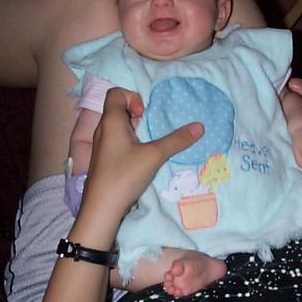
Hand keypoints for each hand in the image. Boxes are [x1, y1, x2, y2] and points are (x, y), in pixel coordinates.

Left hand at [80, 87, 203, 223]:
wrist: (101, 209)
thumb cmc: (124, 175)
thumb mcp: (155, 156)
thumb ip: (177, 140)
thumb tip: (199, 126)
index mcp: (110, 121)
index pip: (115, 93)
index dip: (133, 96)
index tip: (144, 114)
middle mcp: (102, 129)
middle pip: (118, 108)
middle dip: (137, 113)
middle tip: (149, 128)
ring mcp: (101, 145)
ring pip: (118, 125)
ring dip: (134, 129)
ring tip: (147, 143)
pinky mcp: (103, 159)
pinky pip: (117, 140)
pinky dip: (130, 142)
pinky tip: (141, 157)